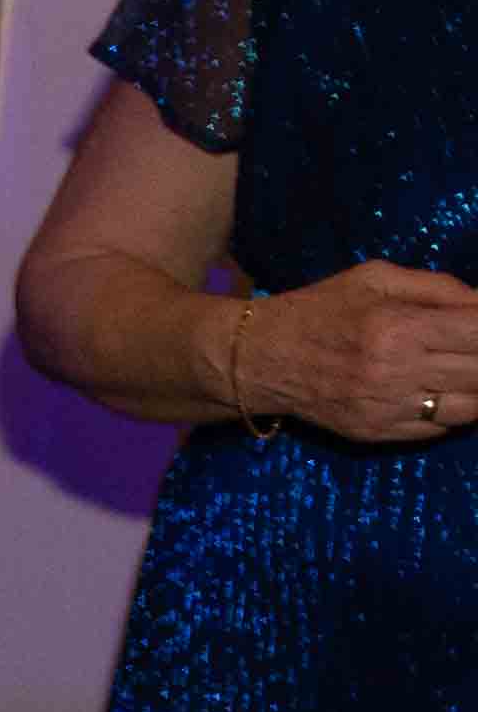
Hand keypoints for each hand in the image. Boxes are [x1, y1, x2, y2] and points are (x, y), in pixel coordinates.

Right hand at [226, 261, 477, 446]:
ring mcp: (389, 409)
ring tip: (462, 370)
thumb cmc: (318, 310)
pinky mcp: (379, 433)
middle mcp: (398, 372)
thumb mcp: (373, 278)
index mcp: (399, 327)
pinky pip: (441, 429)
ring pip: (471, 407)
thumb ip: (436, 287)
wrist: (256, 359)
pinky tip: (442, 392)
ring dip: (476, 387)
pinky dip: (453, 411)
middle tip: (470, 346)